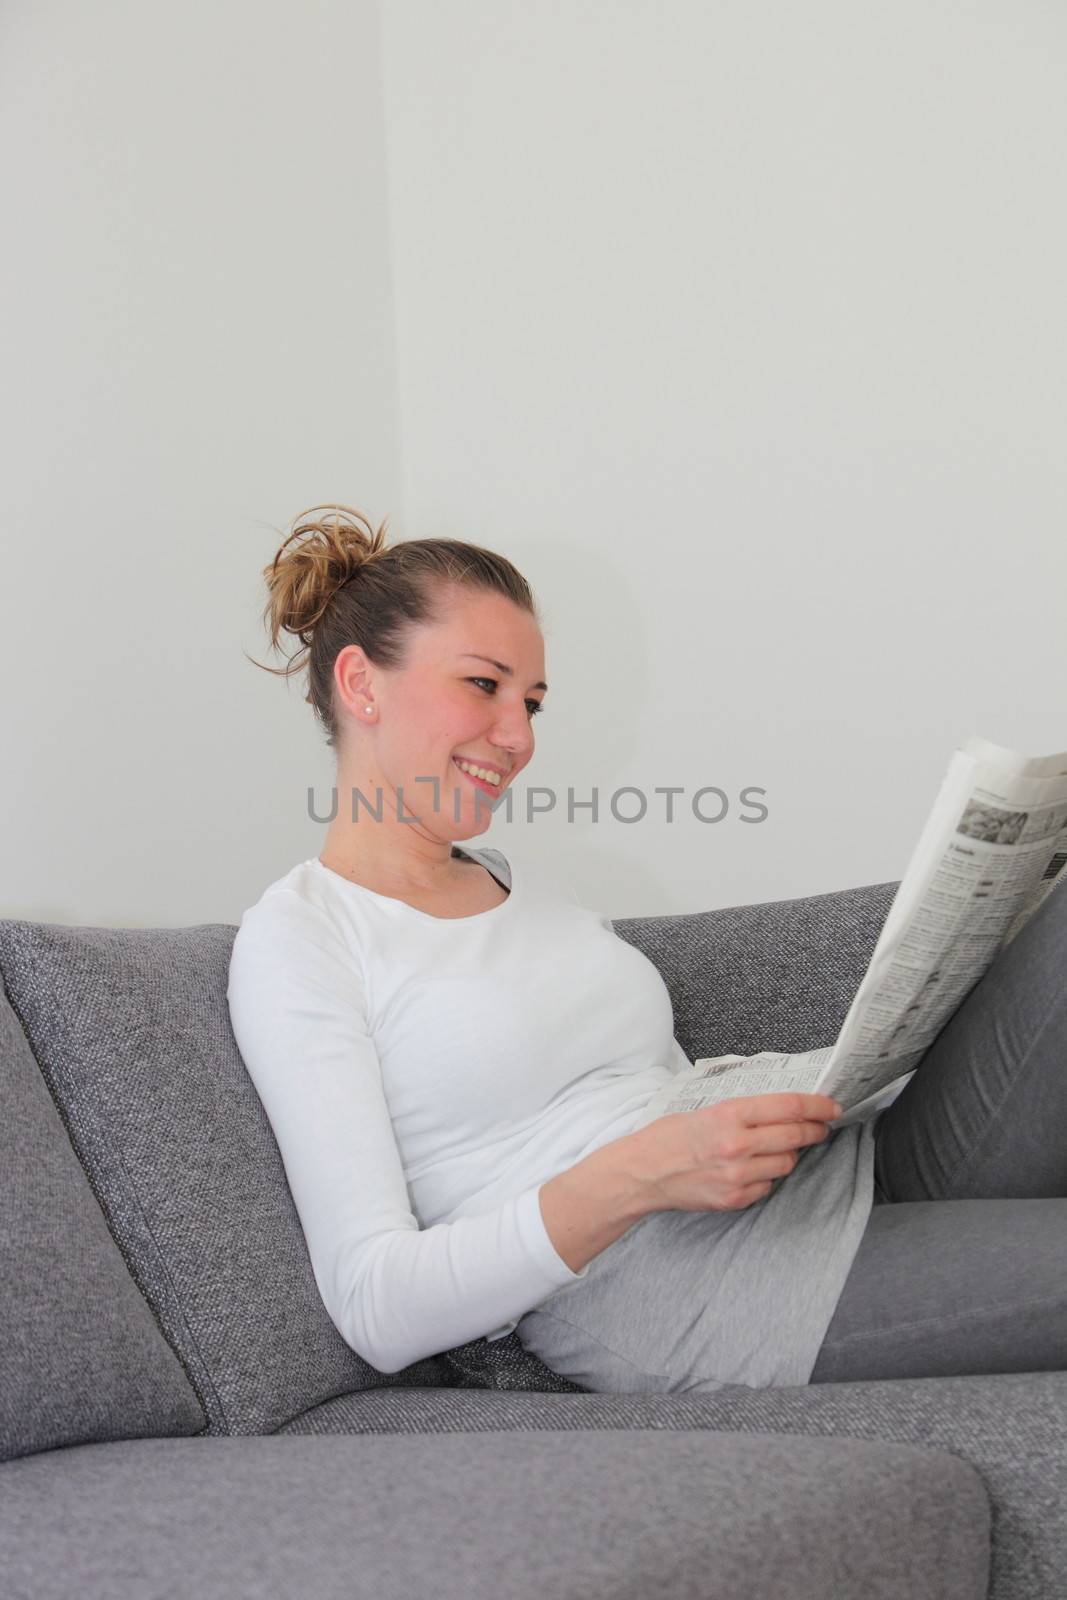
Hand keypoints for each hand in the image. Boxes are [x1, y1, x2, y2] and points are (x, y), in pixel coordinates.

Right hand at [624, 1093, 842, 1213]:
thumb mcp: (705, 1109)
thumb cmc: (668, 1136)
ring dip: (789, 1154)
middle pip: (795, 1136)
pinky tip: (752, 1169)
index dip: (818, 1106)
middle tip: (820, 1127)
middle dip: (814, 1130)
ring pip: (786, 1163)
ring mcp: (738, 1176)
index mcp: (729, 1115)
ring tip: (777, 1148)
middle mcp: (737, 1146)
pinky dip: (766, 1176)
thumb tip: (783, 1109)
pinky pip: (767, 1186)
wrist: (642, 1173)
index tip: (831, 1107)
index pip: (789, 1107)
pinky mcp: (735, 1198)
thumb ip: (743, 1111)